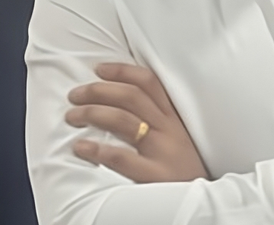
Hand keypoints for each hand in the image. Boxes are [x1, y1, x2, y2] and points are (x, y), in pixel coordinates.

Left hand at [66, 63, 209, 182]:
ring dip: (91, 113)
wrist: (202, 204)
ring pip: (123, 120)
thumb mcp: (178, 138)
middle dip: (98, 90)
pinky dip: (97, 149)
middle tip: (75, 95)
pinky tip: (81, 146)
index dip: (122, 71)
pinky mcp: (154, 176)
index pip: (149, 83)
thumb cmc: (183, 170)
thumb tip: (118, 102)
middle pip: (130, 97)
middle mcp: (168, 130)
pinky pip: (121, 157)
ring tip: (72, 117)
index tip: (99, 69)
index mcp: (173, 118)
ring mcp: (162, 151)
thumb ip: (157, 120)